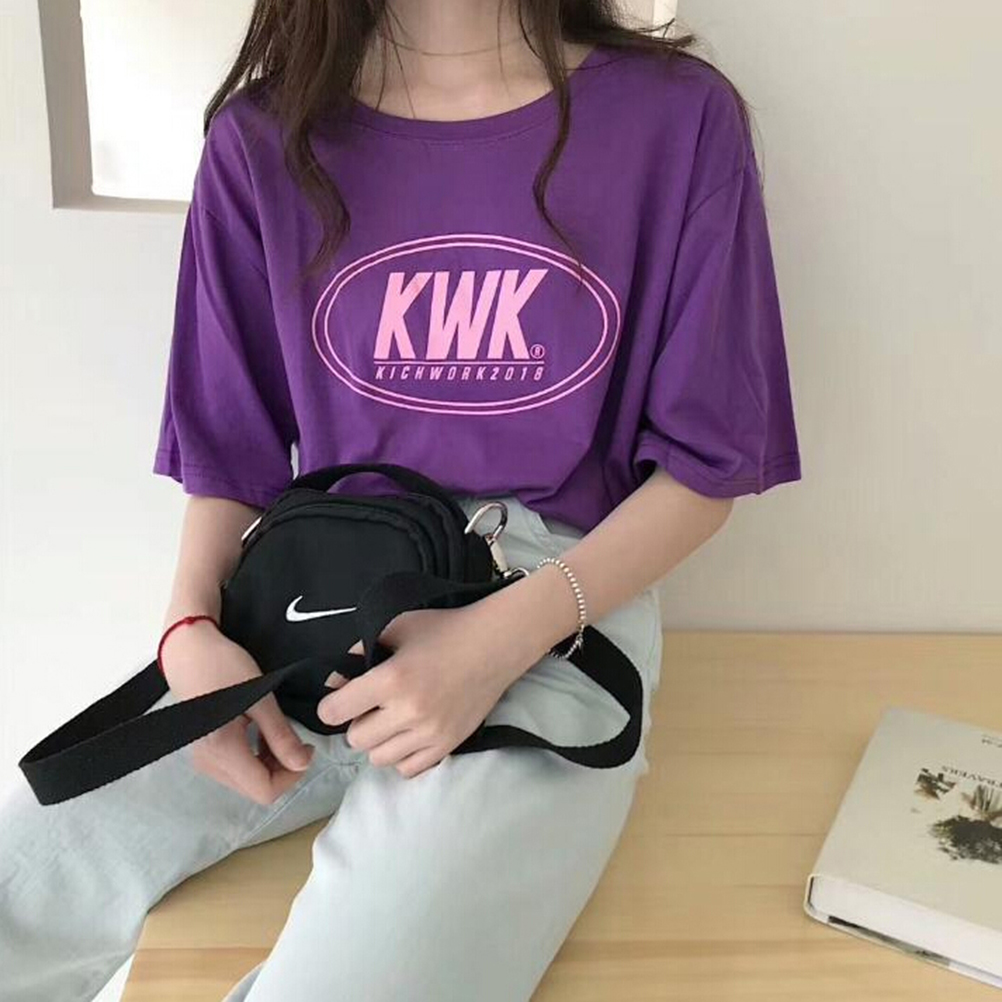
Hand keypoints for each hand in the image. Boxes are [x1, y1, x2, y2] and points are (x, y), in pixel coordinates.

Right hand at [160, 619, 315, 803]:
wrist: (188, 651)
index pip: (264, 790)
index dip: (292, 776)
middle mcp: (208, 762)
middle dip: (283, 768)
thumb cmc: (221, 666)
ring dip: (270, 761)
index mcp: (222, 750)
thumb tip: (302, 763)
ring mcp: (203, 759)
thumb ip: (280, 734)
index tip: (306, 749)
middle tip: (295, 738)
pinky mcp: (204, 751)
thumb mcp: (260, 697)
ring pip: (248, 780)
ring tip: (277, 730)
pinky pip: (236, 767)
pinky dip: (256, 755)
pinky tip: (261, 731)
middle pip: (256, 788)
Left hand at [316, 604, 524, 778]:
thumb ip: (359, 652)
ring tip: (393, 719)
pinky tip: (409, 733)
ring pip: (378, 758)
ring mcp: (430, 732)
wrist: (494, 644)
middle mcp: (408, 711)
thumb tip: (333, 683)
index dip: (332, 705)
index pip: (335, 711)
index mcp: (391, 679)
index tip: (340, 699)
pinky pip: (407, 769)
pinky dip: (402, 754)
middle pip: (355, 739)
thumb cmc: (443, 629)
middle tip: (373, 705)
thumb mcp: (395, 628)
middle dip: (358, 722)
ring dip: (379, 740)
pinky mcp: (447, 745)